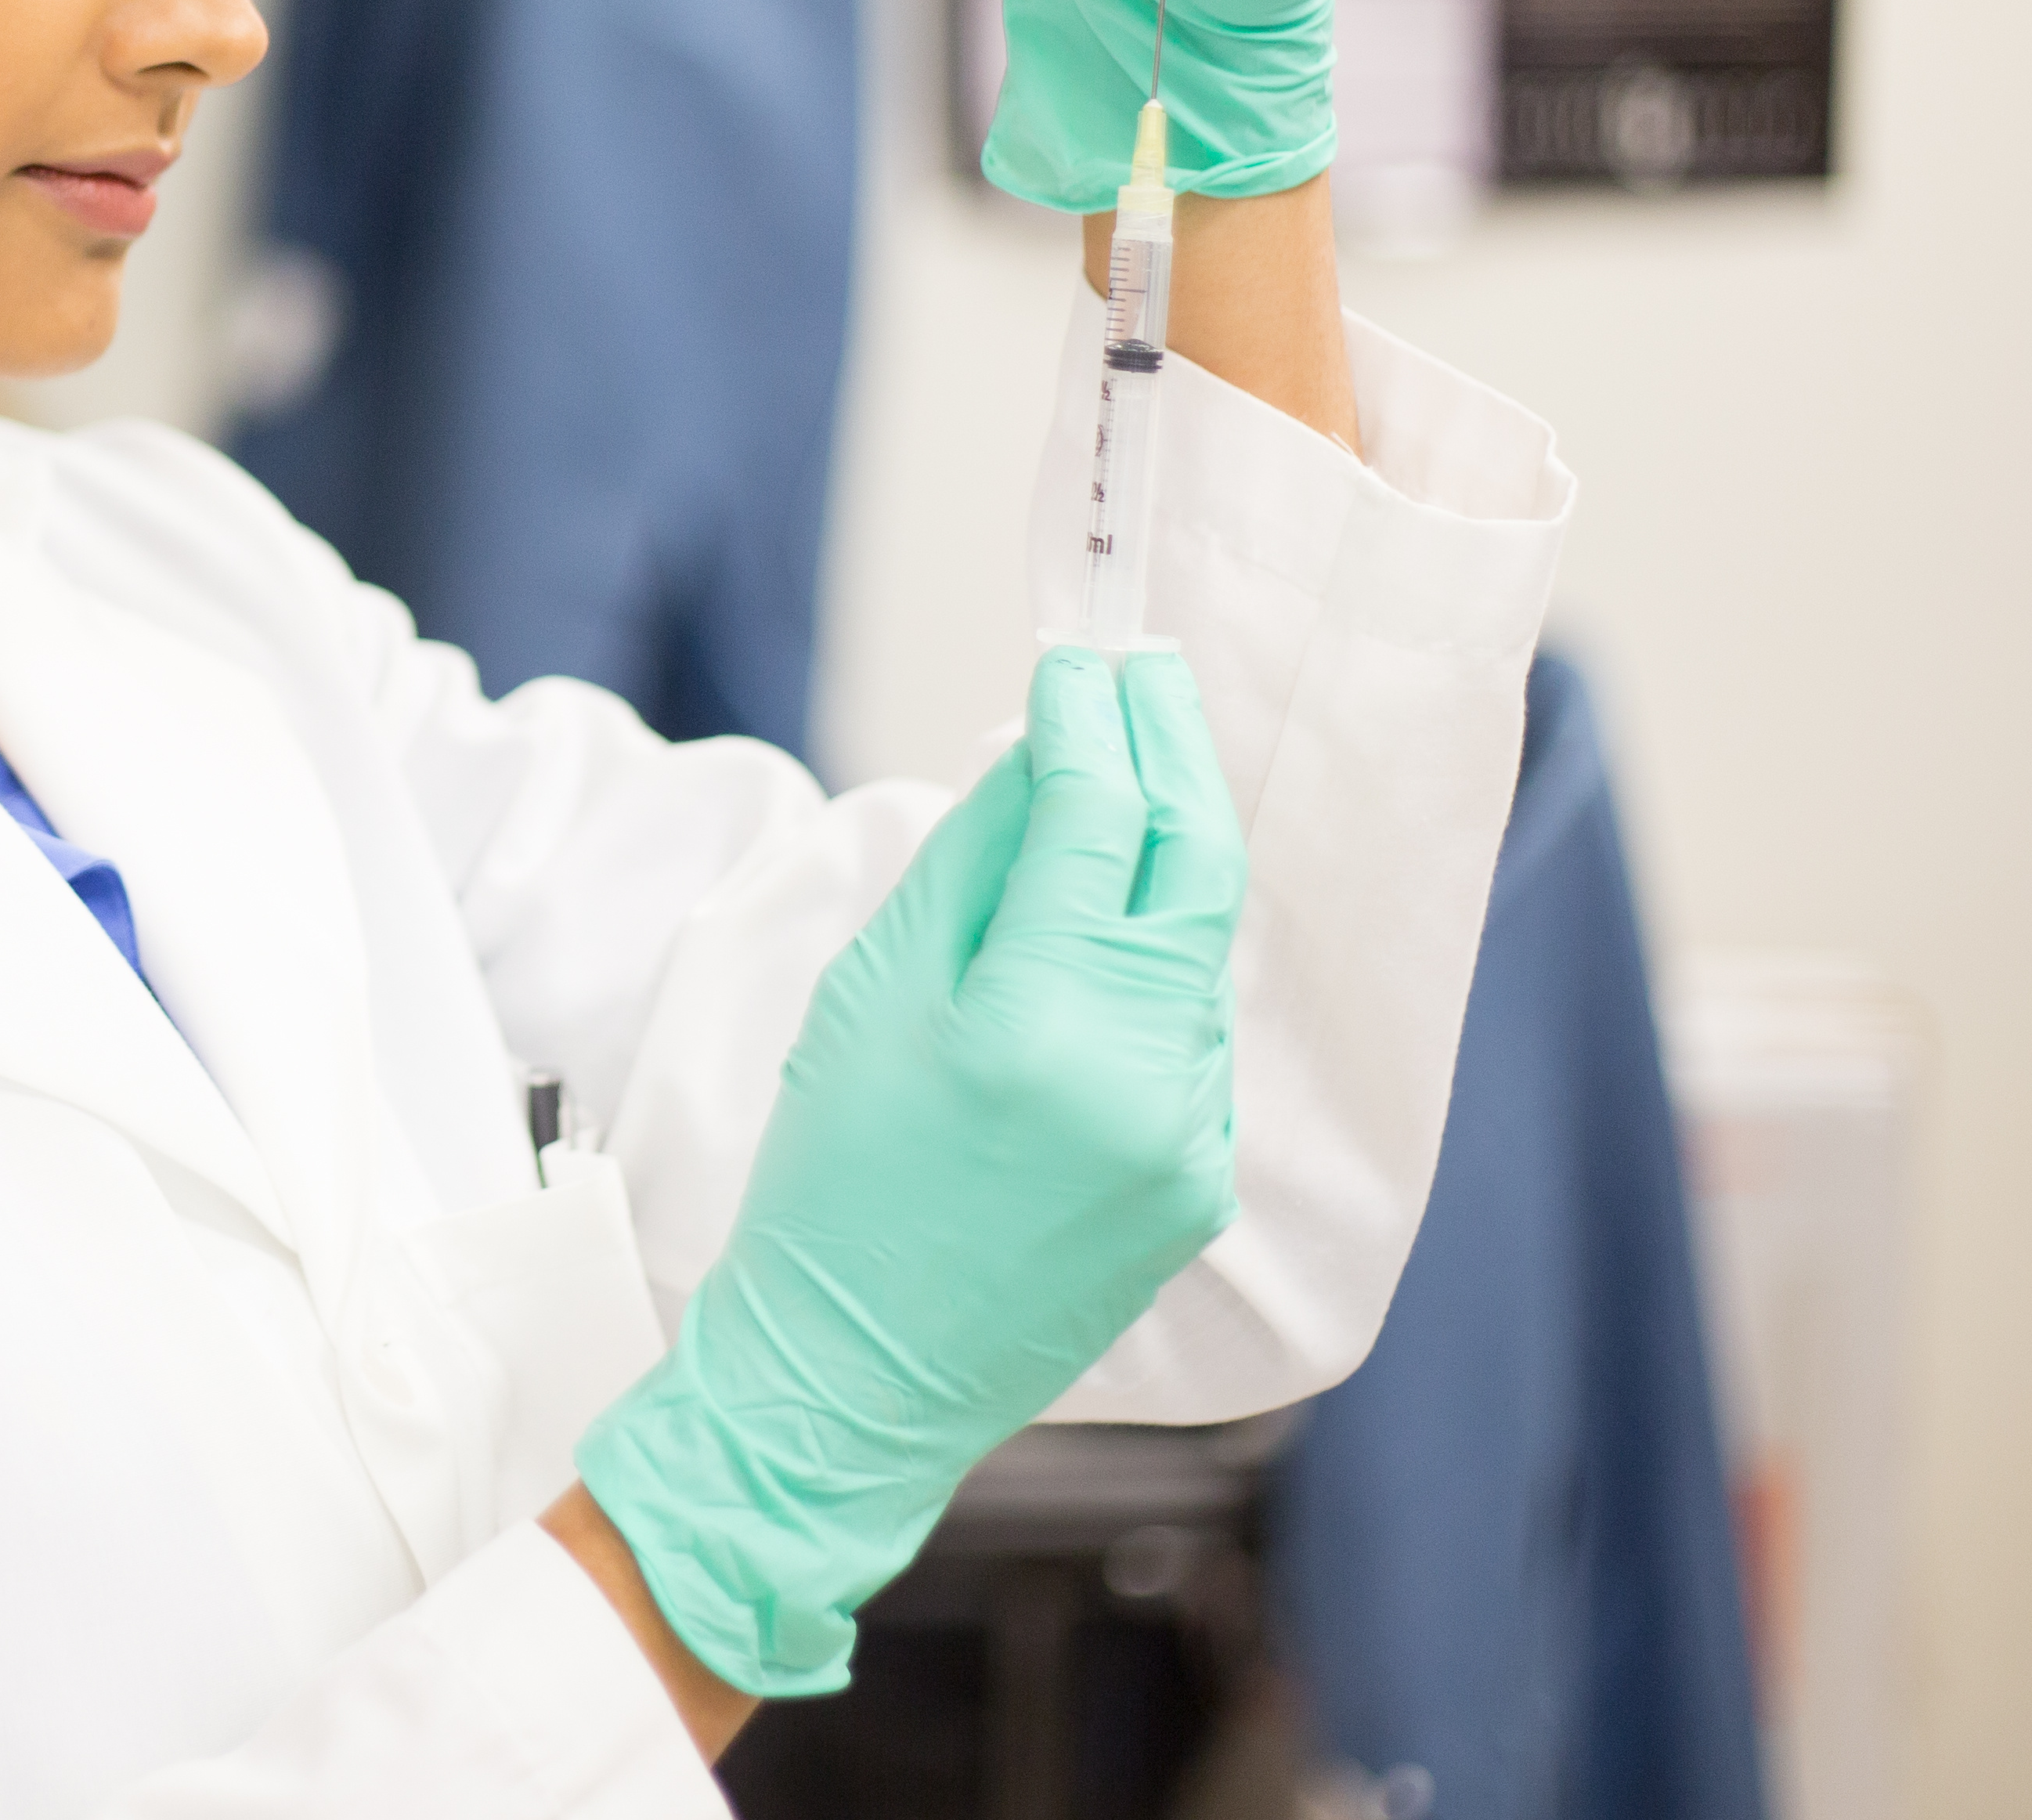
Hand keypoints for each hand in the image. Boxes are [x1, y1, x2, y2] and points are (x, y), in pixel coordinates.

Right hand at [573, 648, 1242, 1696]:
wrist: (854, 1376)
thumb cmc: (829, 1181)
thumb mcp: (870, 994)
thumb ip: (969, 863)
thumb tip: (1039, 752)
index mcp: (1035, 1020)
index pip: (1098, 816)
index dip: (1093, 719)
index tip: (1080, 655)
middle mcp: (1139, 1075)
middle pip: (1195, 861)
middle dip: (1172, 750)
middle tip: (1148, 670)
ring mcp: (1189, 1137)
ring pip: (1197, 948)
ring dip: (1164, 861)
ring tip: (1118, 790)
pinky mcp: (1202, 1184)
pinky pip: (1191, 1037)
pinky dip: (1154, 968)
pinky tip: (1100, 945)